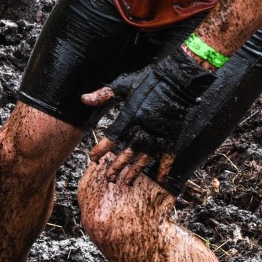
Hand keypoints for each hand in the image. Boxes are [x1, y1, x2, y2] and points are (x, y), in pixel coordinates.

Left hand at [82, 49, 216, 180]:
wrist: (178, 78)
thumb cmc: (148, 80)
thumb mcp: (123, 85)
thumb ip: (103, 94)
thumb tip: (83, 99)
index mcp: (129, 117)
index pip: (111, 138)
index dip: (101, 150)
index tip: (93, 158)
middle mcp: (143, 128)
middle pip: (127, 153)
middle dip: (116, 167)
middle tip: (108, 178)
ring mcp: (159, 133)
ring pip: (145, 157)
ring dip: (135, 171)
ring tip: (127, 182)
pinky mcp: (172, 134)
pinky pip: (168, 155)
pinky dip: (164, 167)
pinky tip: (159, 178)